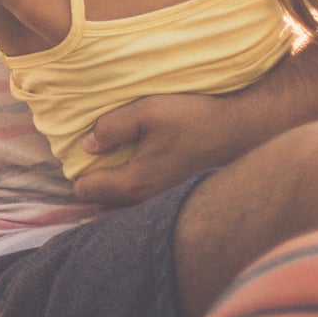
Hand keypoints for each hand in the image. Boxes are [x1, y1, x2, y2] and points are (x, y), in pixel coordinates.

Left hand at [70, 93, 243, 204]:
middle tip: (100, 153)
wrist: (239, 132)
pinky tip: (139, 164)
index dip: (79, 168)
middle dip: (94, 179)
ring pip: (119, 204)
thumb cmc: (193, 120)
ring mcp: (160, 204)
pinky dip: (130, 188)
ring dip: (112, 185)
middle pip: (99, 202)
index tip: (86, 150)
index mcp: (134, 182)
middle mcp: (145, 201)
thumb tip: (88, 144)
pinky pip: (138, 202)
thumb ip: (111, 127)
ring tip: (117, 158)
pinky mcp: (172, 199)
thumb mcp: (147, 111)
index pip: (85, 190)